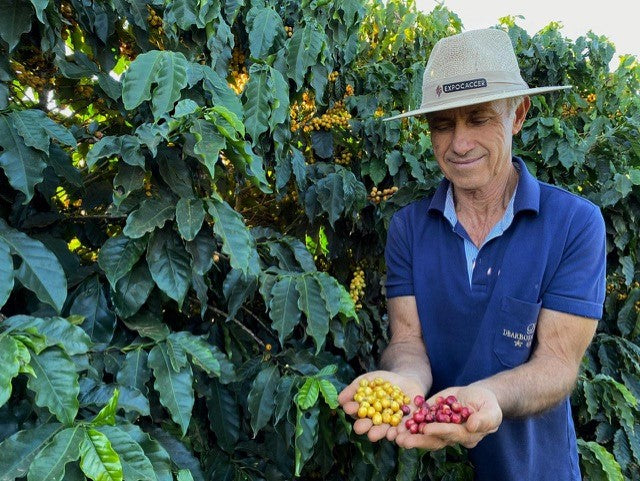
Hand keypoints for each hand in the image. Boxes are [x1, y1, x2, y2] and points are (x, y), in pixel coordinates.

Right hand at [338, 370, 425, 442]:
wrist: (406, 380)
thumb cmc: (383, 381)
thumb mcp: (368, 380)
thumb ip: (354, 389)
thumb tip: (339, 399)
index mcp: (367, 412)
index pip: (358, 413)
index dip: (353, 411)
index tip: (349, 408)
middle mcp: (378, 422)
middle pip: (370, 426)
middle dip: (364, 427)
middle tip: (359, 427)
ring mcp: (393, 425)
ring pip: (386, 432)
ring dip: (381, 434)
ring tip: (375, 435)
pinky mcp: (407, 425)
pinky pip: (404, 432)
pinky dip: (400, 435)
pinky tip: (397, 436)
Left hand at [387, 385, 501, 449]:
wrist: (477, 395)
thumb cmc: (488, 404)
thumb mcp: (491, 410)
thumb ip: (484, 419)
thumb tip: (472, 425)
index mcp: (466, 435)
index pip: (451, 433)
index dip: (439, 431)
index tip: (426, 429)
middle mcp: (450, 435)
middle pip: (433, 440)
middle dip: (417, 440)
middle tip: (402, 440)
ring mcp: (439, 428)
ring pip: (423, 434)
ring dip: (408, 435)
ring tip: (394, 436)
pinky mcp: (431, 417)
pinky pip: (418, 422)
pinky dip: (406, 424)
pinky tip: (394, 424)